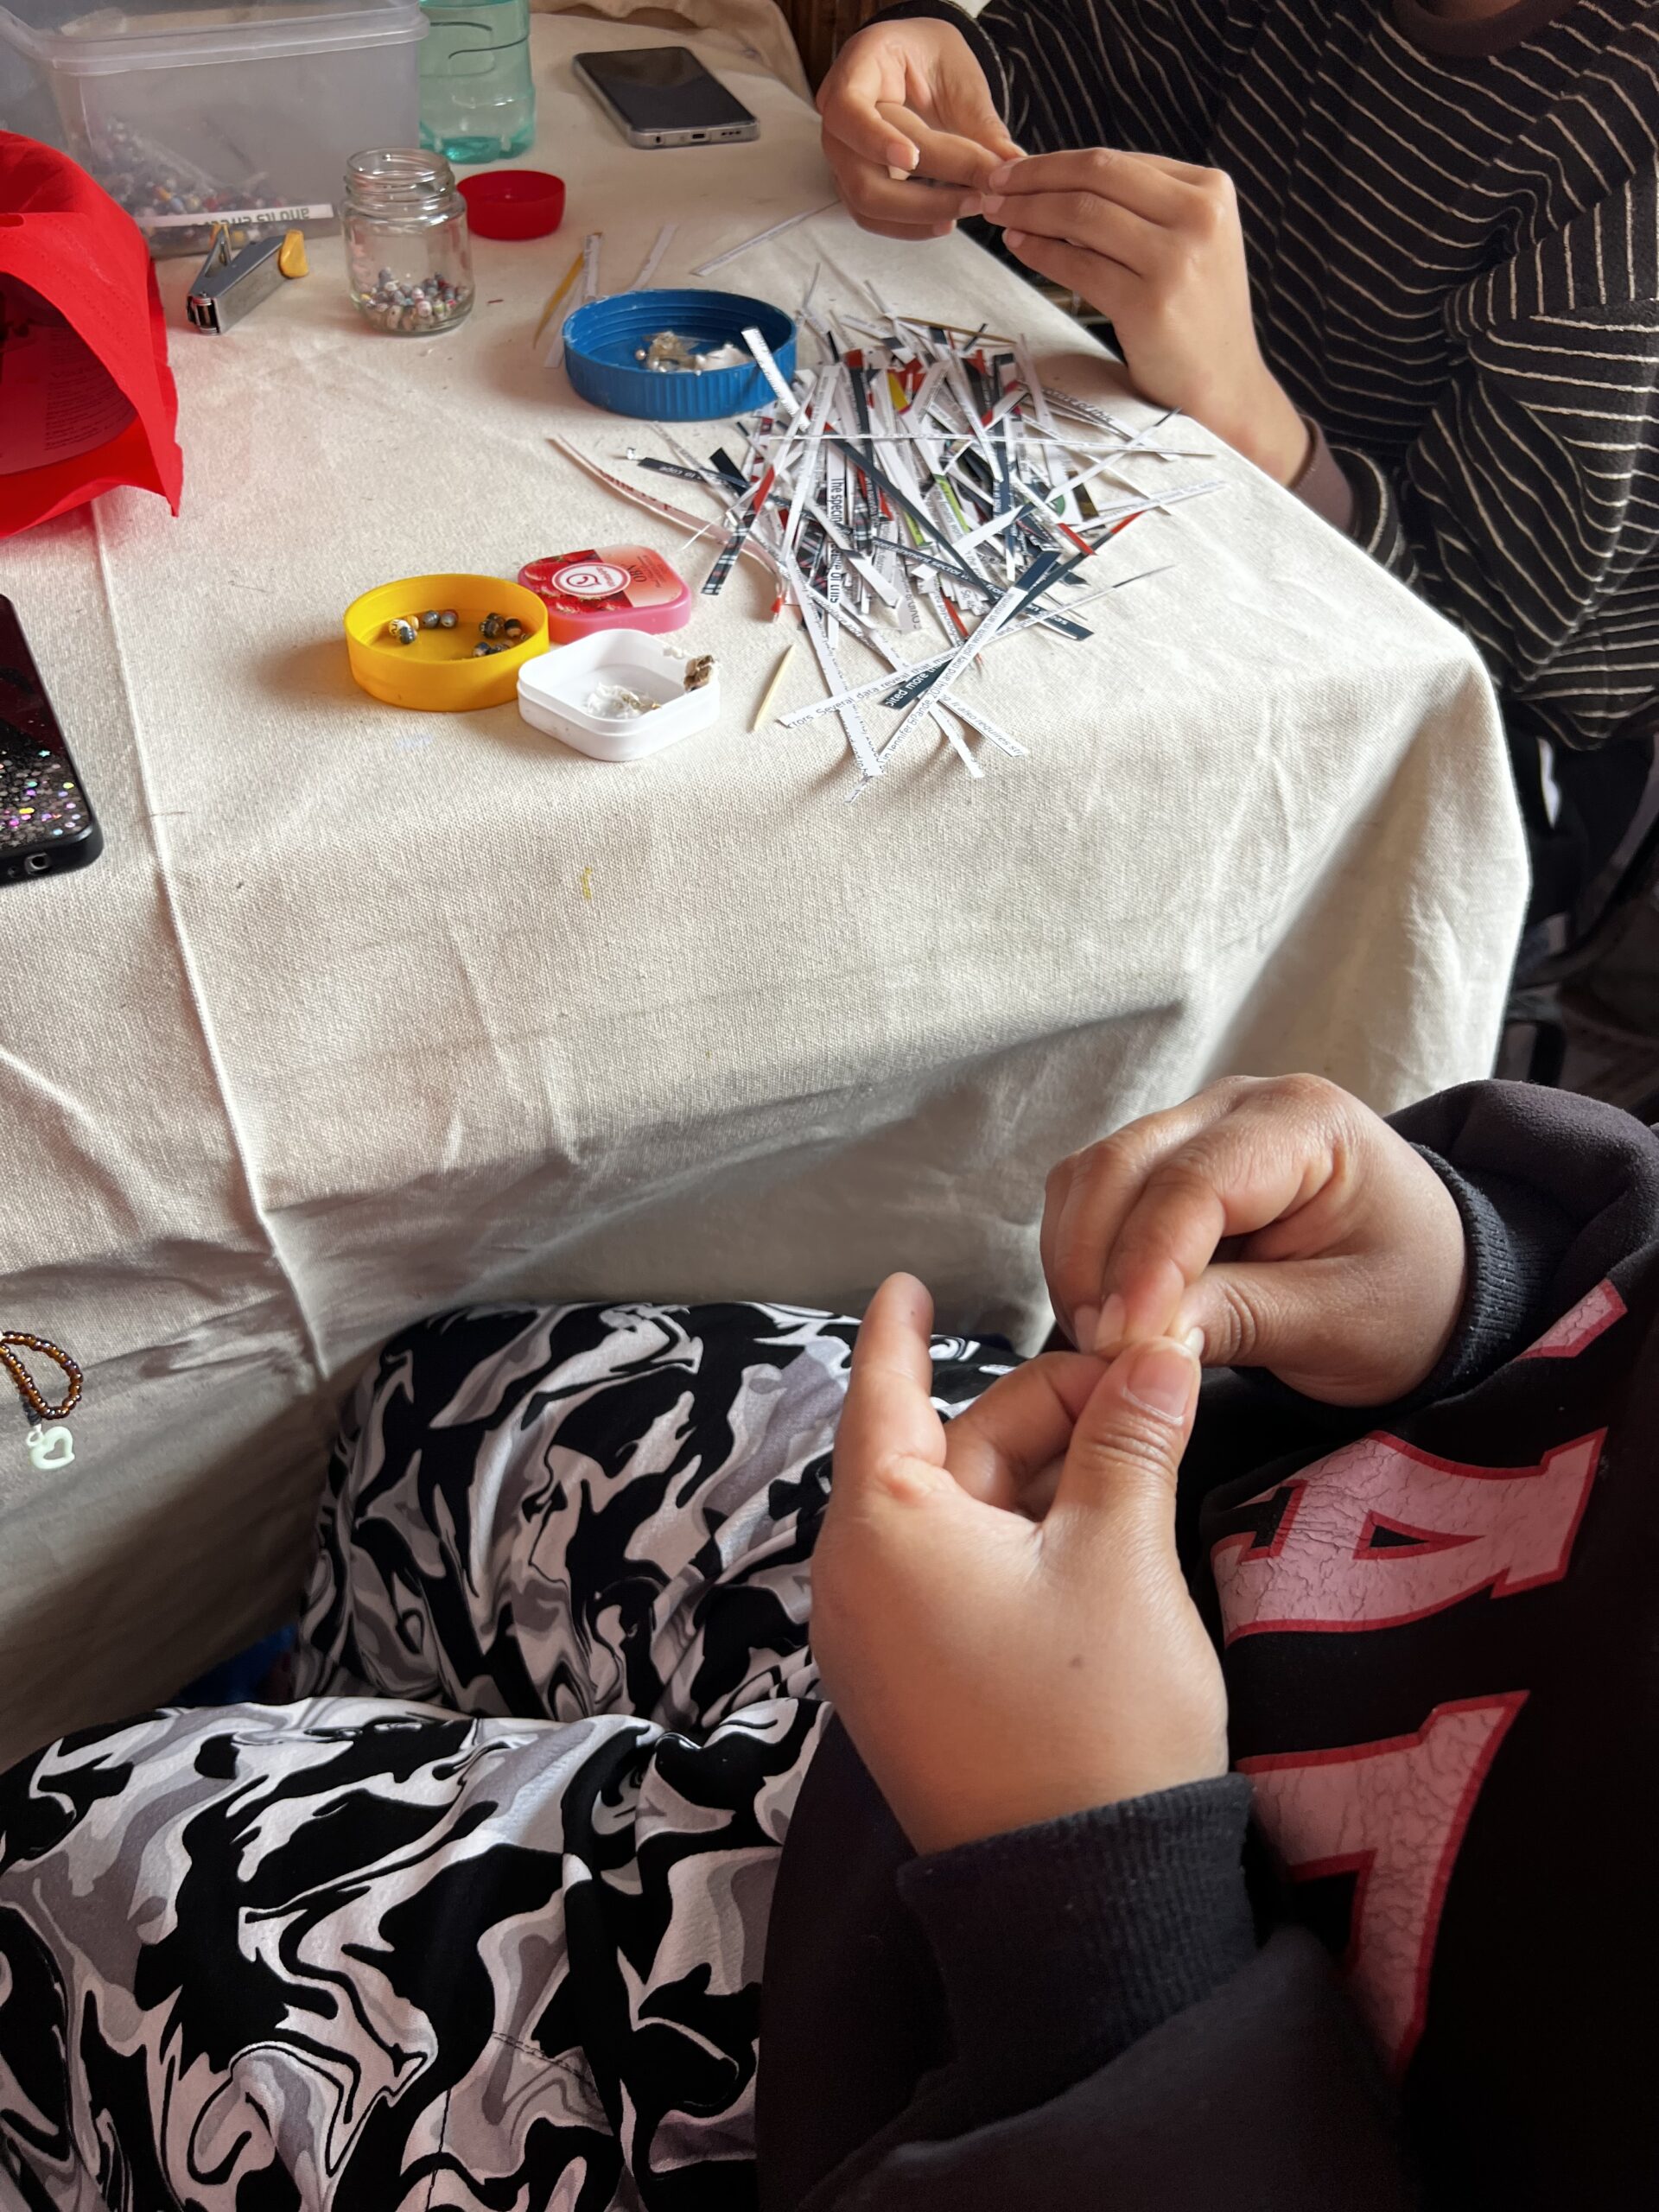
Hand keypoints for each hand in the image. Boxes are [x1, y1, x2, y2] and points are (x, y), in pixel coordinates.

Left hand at [812, 1273, 1224, 1854]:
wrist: (1086, 1896)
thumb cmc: (1094, 1717)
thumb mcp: (1121, 1552)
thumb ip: (1131, 1435)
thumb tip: (1157, 1345)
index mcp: (881, 1528)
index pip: (883, 1392)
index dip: (900, 1330)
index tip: (908, 1282)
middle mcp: (858, 1578)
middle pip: (947, 1451)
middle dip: (1042, 1410)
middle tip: (1142, 1385)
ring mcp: (879, 1641)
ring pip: (961, 1514)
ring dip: (1041, 1475)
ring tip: (1134, 1448)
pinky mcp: (915, 1688)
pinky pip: (956, 1575)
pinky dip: (1018, 1536)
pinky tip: (1094, 1527)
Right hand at [817, 19, 1020, 240]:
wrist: (918, 65)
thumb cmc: (934, 60)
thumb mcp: (959, 76)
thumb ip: (980, 122)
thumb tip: (1014, 164)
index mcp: (858, 69)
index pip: (848, 112)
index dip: (876, 139)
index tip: (913, 160)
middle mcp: (839, 117)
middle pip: (864, 172)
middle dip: (924, 192)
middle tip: (979, 196)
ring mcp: (843, 155)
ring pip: (867, 203)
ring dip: (922, 214)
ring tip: (970, 206)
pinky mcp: (855, 183)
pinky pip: (874, 218)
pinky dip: (912, 226)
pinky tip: (947, 220)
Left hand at [980, 148, 1310, 482]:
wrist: (1225, 387)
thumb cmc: (1196, 316)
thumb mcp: (1188, 243)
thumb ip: (1142, 209)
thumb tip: (1059, 185)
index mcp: (1210, 190)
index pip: (1119, 161)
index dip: (1058, 162)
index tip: (1018, 171)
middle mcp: (1198, 216)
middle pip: (1098, 176)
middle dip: (1036, 177)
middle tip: (994, 185)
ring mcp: (1176, 260)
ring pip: (1083, 215)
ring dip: (1030, 212)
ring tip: (999, 215)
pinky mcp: (1150, 304)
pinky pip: (1080, 267)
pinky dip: (1042, 253)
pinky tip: (1019, 248)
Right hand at [1041, 1073, 1469, 1406]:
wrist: (1431, 1284)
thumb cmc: (1406, 1295)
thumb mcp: (1341, 1322)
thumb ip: (1241, 1320)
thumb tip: (1141, 1339)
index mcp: (1305, 1124)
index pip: (1195, 1183)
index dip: (1146, 1264)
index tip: (1119, 1343)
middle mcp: (1237, 1106)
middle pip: (1122, 1164)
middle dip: (1096, 1263)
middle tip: (1104, 1354)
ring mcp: (1193, 1129)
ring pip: (1091, 1177)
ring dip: (1078, 1260)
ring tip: (1106, 1341)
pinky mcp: (1162, 1165)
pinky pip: (1091, 1197)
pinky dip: (1082, 1255)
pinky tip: (1108, 1312)